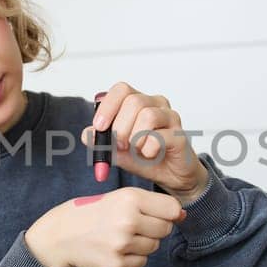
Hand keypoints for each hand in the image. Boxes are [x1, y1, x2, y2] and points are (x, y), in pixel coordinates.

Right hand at [24, 187, 184, 266]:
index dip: (167, 212)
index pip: (171, 209)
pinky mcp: (116, 264)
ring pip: (153, 247)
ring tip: (121, 236)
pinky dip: (132, 258)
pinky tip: (116, 249)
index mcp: (129, 199)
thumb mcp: (119, 198)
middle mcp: (127, 221)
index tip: (155, 214)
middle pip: (165, 229)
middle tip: (132, 225)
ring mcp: (121, 244)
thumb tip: (182, 215)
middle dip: (153, 228)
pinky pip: (141, 262)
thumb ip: (151, 204)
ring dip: (142, 243)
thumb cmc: (93, 213)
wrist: (61, 235)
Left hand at [82, 82, 209, 201]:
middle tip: (120, 145)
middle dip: (121, 126)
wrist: (170, 176)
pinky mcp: (179, 135)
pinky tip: (149, 155)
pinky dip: (148, 149)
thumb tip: (86, 135)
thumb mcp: (117, 152)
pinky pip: (160, 136)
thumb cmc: (146, 158)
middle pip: (134, 101)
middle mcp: (156, 104)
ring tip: (136, 149)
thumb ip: (102, 142)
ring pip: (148, 115)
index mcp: (139, 102)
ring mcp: (170, 117)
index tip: (99, 126)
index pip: (121, 90)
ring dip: (135, 137)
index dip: (108, 106)